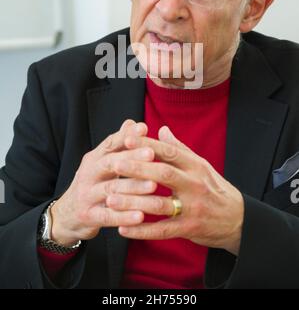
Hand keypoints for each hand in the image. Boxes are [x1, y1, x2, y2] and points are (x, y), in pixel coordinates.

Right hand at [51, 119, 155, 245]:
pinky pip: (108, 216)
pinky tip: (141, 217)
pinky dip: (124, 217)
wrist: (66, 215)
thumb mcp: (101, 163)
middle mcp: (88, 173)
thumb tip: (132, 122)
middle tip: (152, 153)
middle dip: (131, 157)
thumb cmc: (92, 184)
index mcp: (94, 158)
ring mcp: (86, 195)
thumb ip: (118, 145)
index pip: (109, 143)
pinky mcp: (88, 216)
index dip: (126, 135)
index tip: (144, 128)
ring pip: (111, 190)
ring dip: (133, 187)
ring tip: (154, 186)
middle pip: (110, 163)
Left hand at [106, 126, 243, 255]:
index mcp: (195, 165)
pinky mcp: (189, 228)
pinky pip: (162, 230)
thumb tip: (161, 129)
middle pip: (163, 173)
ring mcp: (192, 207)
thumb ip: (179, 148)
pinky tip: (122, 228)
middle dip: (137, 168)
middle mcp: (194, 184)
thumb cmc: (213, 187)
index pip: (168, 151)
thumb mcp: (201, 165)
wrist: (238, 219)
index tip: (126, 139)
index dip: (147, 144)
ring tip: (111, 199)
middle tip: (114, 164)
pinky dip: (141, 230)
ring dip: (133, 202)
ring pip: (159, 203)